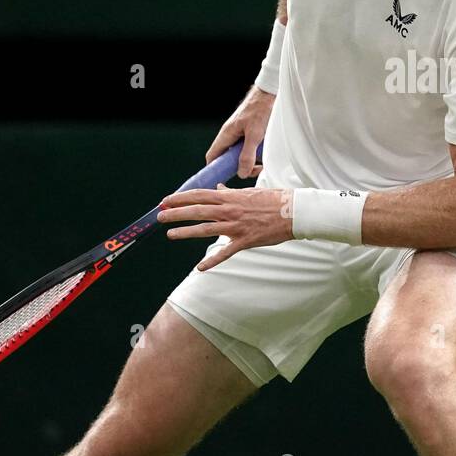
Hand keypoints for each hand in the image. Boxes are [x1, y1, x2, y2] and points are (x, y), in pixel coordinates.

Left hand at [158, 185, 292, 269]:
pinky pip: (225, 252)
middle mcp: (230, 210)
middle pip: (197, 210)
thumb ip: (232, 192)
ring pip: (205, 229)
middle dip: (176, 213)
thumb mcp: (251, 192)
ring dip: (186, 232)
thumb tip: (220, 188)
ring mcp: (236, 226)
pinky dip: (212, 261)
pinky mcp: (245, 241)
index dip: (181, 198)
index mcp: (231, 197)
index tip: (166, 201)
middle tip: (160, 217)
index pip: (200, 195)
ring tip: (170, 234)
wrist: (295, 212)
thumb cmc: (275, 200)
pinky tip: (200, 268)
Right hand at [206, 85, 273, 177]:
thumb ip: (247, 155)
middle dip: (239, 167)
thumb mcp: (255, 135)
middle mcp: (230, 135)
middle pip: (228, 159)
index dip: (214, 170)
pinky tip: (266, 151)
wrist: (271, 94)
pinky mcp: (250, 132)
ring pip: (240, 154)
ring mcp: (240, 134)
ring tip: (263, 161)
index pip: (212, 157)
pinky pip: (249, 148)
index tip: (220, 181)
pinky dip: (257, 153)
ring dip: (251, 160)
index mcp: (226, 135)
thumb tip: (241, 174)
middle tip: (254, 169)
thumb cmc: (260, 110)